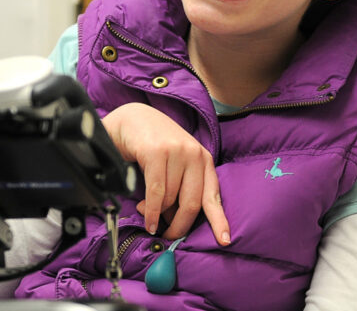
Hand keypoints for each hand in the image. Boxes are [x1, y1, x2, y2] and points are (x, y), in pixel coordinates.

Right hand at [102, 103, 229, 244]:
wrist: (132, 117)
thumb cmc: (153, 144)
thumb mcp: (176, 163)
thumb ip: (181, 187)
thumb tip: (176, 221)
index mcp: (203, 159)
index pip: (213, 194)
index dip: (219, 219)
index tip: (224, 240)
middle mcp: (194, 154)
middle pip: (192, 203)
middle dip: (180, 226)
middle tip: (169, 237)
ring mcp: (176, 151)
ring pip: (171, 199)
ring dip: (158, 215)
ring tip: (147, 215)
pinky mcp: (156, 152)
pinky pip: (156, 192)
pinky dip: (151, 211)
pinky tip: (147, 220)